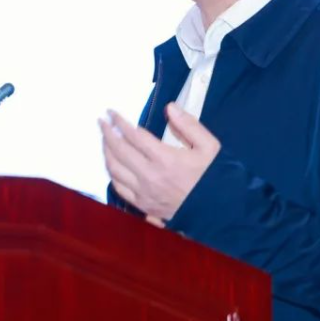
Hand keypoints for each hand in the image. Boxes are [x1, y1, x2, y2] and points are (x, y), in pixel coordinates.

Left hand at [99, 103, 220, 221]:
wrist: (218, 213)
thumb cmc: (214, 178)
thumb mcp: (209, 147)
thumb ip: (189, 125)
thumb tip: (170, 107)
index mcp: (165, 159)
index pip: (133, 135)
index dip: (119, 122)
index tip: (111, 113)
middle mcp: (149, 176)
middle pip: (119, 151)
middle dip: (107, 133)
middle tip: (101, 122)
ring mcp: (144, 193)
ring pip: (115, 169)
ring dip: (106, 152)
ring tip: (105, 140)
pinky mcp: (143, 206)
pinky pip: (119, 188)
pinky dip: (112, 173)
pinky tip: (112, 164)